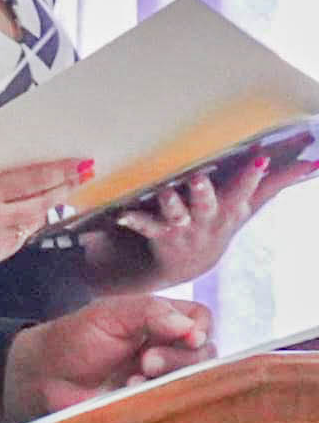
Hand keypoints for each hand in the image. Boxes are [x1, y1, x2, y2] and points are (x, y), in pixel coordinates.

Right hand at [0, 156, 90, 268]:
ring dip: (44, 206)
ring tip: (53, 192)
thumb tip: (34, 172)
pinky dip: (23, 224)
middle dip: (63, 188)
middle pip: (43, 202)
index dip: (63, 170)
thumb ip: (0, 173)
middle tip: (79, 176)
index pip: (36, 179)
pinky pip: (20, 237)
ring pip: (35, 222)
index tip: (83, 164)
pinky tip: (19, 214)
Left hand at [7, 292, 215, 417]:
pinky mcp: (152, 403)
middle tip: (147, 361)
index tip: (184, 337)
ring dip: (171, 378)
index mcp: (162, 322)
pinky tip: (133, 393)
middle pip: (205, 352)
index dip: (197, 329)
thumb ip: (150, 312)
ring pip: (195, 379)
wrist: (43, 378)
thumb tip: (192, 328)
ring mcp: (162, 379)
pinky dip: (160, 397)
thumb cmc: (75, 340)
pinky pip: (175, 403)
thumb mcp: (109, 314)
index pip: (201, 320)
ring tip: (136, 377)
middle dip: (181, 357)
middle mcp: (169, 349)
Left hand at [80, 145, 317, 292]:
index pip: (245, 190)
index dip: (252, 176)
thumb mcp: (250, 205)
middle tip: (198, 177)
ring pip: (176, 214)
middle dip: (204, 191)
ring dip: (170, 203)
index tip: (260, 158)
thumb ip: (277, 182)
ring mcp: (183, 227)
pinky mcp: (159, 234)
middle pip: (208, 203)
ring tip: (164, 190)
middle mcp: (207, 218)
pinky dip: (134, 220)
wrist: (189, 264)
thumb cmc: (221, 222)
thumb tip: (311, 163)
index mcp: (230, 208)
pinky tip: (122, 214)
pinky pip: (146, 227)